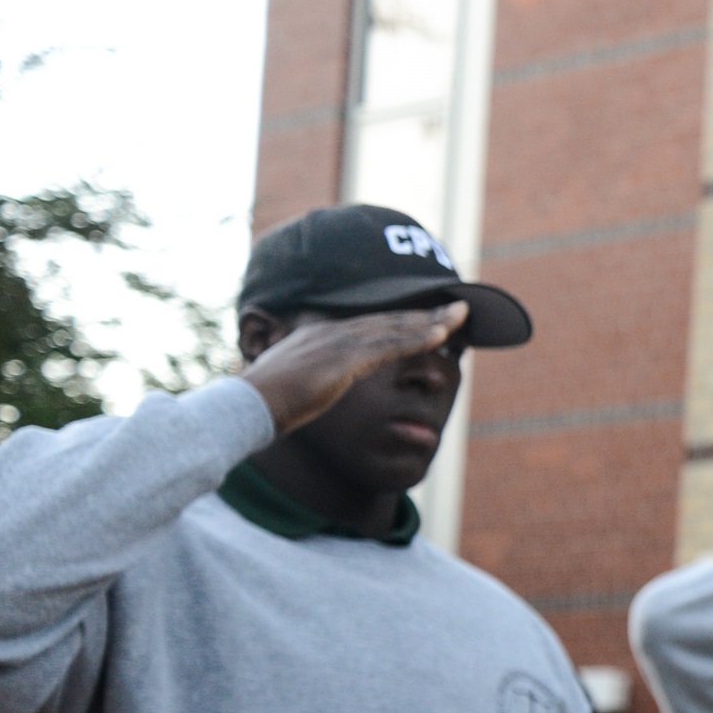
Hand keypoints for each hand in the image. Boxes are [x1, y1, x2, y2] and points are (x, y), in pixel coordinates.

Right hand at [239, 301, 469, 433]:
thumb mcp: (293, 385)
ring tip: (461, 315)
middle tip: (459, 307)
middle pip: (389, 319)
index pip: (370, 324)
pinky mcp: (345, 358)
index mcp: (320, 335)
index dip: (402, 319)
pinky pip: (390, 345)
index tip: (429, 316)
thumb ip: (309, 380)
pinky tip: (441, 335)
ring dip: (431, 320)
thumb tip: (310, 388)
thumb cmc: (266, 402)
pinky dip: (418, 338)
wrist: (250, 405)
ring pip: (395, 327)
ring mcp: (338, 342)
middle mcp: (332, 332)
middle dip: (426, 313)